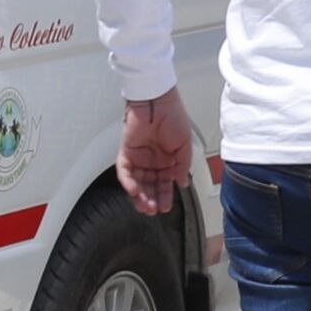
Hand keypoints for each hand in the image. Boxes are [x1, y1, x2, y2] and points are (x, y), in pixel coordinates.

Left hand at [119, 92, 193, 216]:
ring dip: (140, 196)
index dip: (166, 196)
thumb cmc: (173, 116)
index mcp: (168, 159)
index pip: (165, 183)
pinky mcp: (127, 152)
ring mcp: (139, 157)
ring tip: (145, 206)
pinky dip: (129, 183)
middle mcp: (153, 160)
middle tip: (154, 210)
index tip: (167, 206)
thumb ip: (183, 165)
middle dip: (152, 200)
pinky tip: (135, 191)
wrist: (157, 100)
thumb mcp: (185, 145)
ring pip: (137, 182)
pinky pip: (125, 172)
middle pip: (150, 186)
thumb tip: (181, 183)